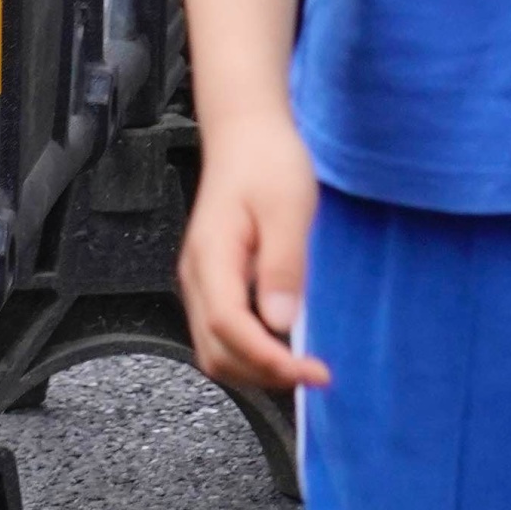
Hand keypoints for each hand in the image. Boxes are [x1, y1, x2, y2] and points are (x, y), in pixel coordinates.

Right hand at [181, 109, 326, 398]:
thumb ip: (283, 265)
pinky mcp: (213, 283)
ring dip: (256, 369)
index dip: (268, 359)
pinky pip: (222, 334)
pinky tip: (282, 345)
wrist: (246, 136)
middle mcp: (198, 277)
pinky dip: (250, 352)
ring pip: (215, 350)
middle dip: (263, 374)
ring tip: (300, 366)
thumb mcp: (288, 208)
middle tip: (313, 373)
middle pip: (217, 352)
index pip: (229, 327)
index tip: (310, 370)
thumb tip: (281, 322)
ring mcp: (201, 282)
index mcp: (213, 258)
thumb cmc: (267, 163)